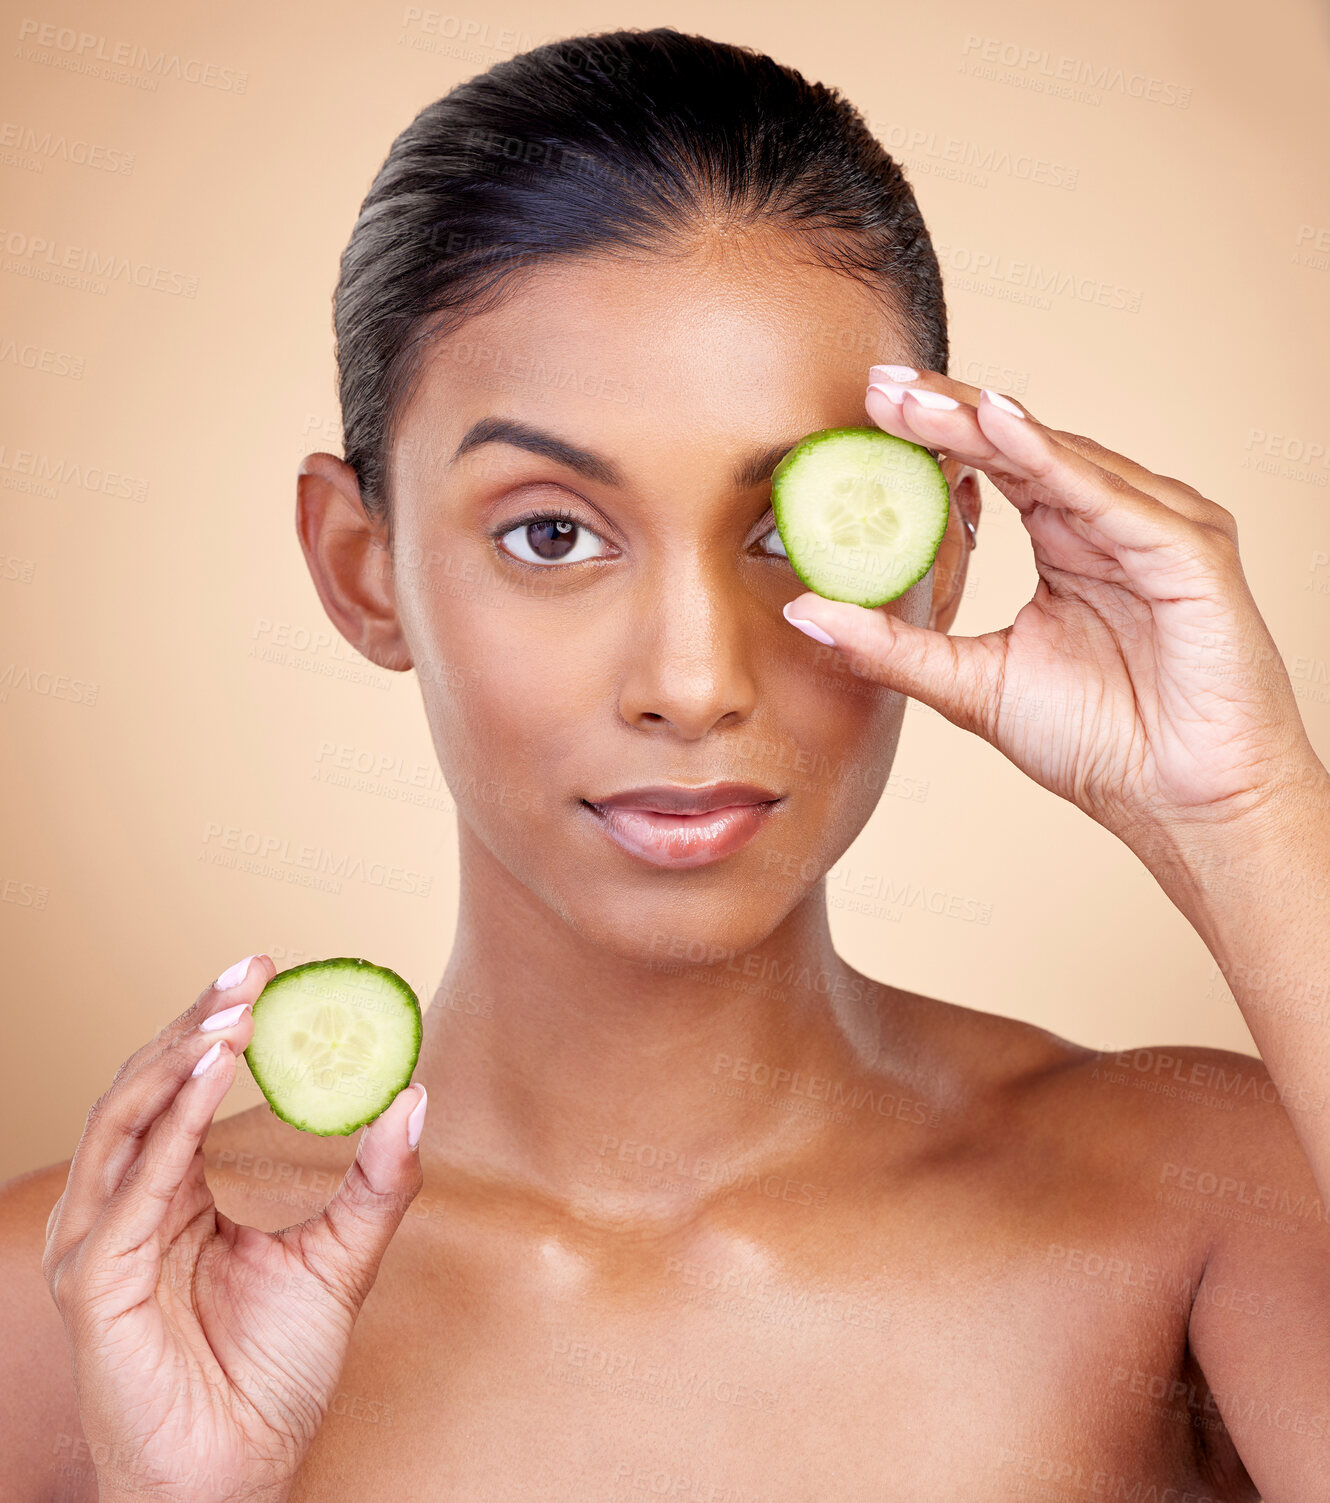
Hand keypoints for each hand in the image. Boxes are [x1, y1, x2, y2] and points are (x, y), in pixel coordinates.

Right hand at [42, 955, 427, 1502]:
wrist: (245, 1473)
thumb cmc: (274, 1375)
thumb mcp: (340, 1258)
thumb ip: (377, 1183)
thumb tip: (416, 1098)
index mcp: (171, 1197)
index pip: (180, 1089)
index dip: (217, 1026)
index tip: (269, 972)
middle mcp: (126, 1209)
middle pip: (148, 1087)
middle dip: (197, 1020)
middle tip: (254, 970)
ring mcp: (103, 1243)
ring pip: (126, 1119)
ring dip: (178, 1054)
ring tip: (236, 1009)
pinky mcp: (97, 1283)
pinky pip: (134, 1184)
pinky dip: (171, 1118)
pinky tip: (211, 1070)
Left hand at [781, 369, 1324, 845]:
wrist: (1181, 806)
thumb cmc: (1099, 743)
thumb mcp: (971, 685)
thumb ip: (892, 648)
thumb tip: (804, 612)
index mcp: (1067, 541)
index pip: (995, 468)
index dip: (934, 436)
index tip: (866, 411)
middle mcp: (1113, 521)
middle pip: (1023, 446)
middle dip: (949, 412)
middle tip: (879, 385)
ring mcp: (1156, 528)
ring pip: (1062, 458)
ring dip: (987, 425)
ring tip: (919, 400)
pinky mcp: (1190, 551)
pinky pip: (1110, 497)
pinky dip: (1054, 461)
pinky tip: (1000, 430)